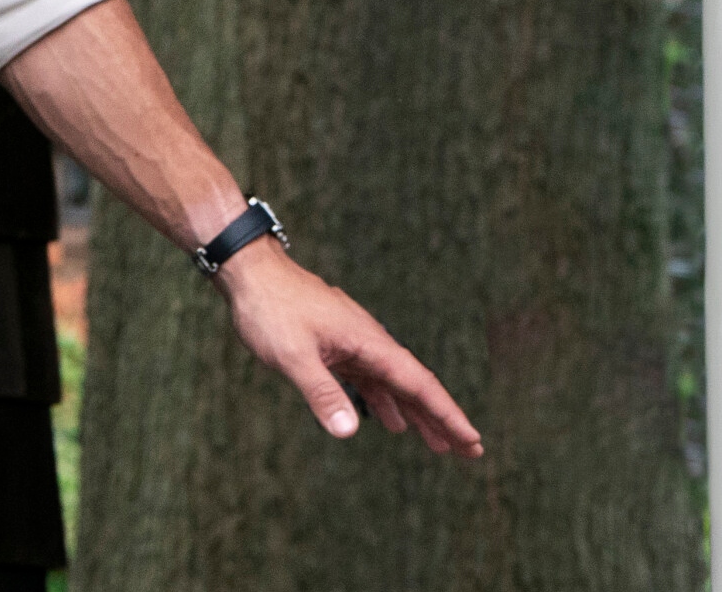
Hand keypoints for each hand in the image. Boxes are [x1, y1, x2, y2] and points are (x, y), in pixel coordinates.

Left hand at [213, 243, 483, 455]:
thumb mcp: (292, 355)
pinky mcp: (336, 345)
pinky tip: (392, 422)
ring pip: (394, 384)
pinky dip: (385, 401)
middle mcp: (369, 341)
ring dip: (416, 414)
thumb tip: (349, 431)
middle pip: (415, 385)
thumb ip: (322, 392)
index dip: (446, 413)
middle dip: (442, 419)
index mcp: (369, 342)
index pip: (418, 383)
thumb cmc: (270, 309)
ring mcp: (353, 342)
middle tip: (469, 452)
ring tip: (439, 446)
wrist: (250, 271)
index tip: (471, 439)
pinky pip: (370, 378)